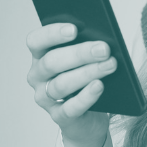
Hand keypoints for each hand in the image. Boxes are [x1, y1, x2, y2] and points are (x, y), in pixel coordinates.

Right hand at [25, 23, 116, 146]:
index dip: (52, 34)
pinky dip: (86, 96)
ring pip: (62, 84)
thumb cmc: (88, 77)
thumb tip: (101, 37)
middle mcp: (38, 76)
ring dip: (88, 73)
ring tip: (110, 65)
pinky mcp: (59, 117)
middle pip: (52, 62)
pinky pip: (70, 108)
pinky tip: (99, 86)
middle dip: (80, 54)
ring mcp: (46, 98)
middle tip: (104, 49)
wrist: (91, 115)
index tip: (74, 29)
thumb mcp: (86, 58)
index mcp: (41, 55)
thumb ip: (88, 45)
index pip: (36, 41)